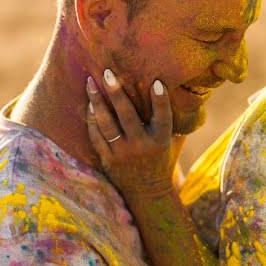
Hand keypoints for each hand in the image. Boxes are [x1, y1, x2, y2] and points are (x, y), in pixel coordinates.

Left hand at [85, 68, 178, 198]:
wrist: (147, 192)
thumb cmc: (161, 159)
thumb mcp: (171, 142)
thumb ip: (171, 121)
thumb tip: (176, 91)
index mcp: (161, 140)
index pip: (163, 117)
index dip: (161, 100)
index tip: (157, 82)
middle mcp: (142, 146)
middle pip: (127, 115)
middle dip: (116, 93)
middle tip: (107, 73)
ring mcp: (123, 153)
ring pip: (106, 124)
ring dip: (97, 102)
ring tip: (90, 84)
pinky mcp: (108, 159)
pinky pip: (96, 136)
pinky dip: (92, 120)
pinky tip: (90, 105)